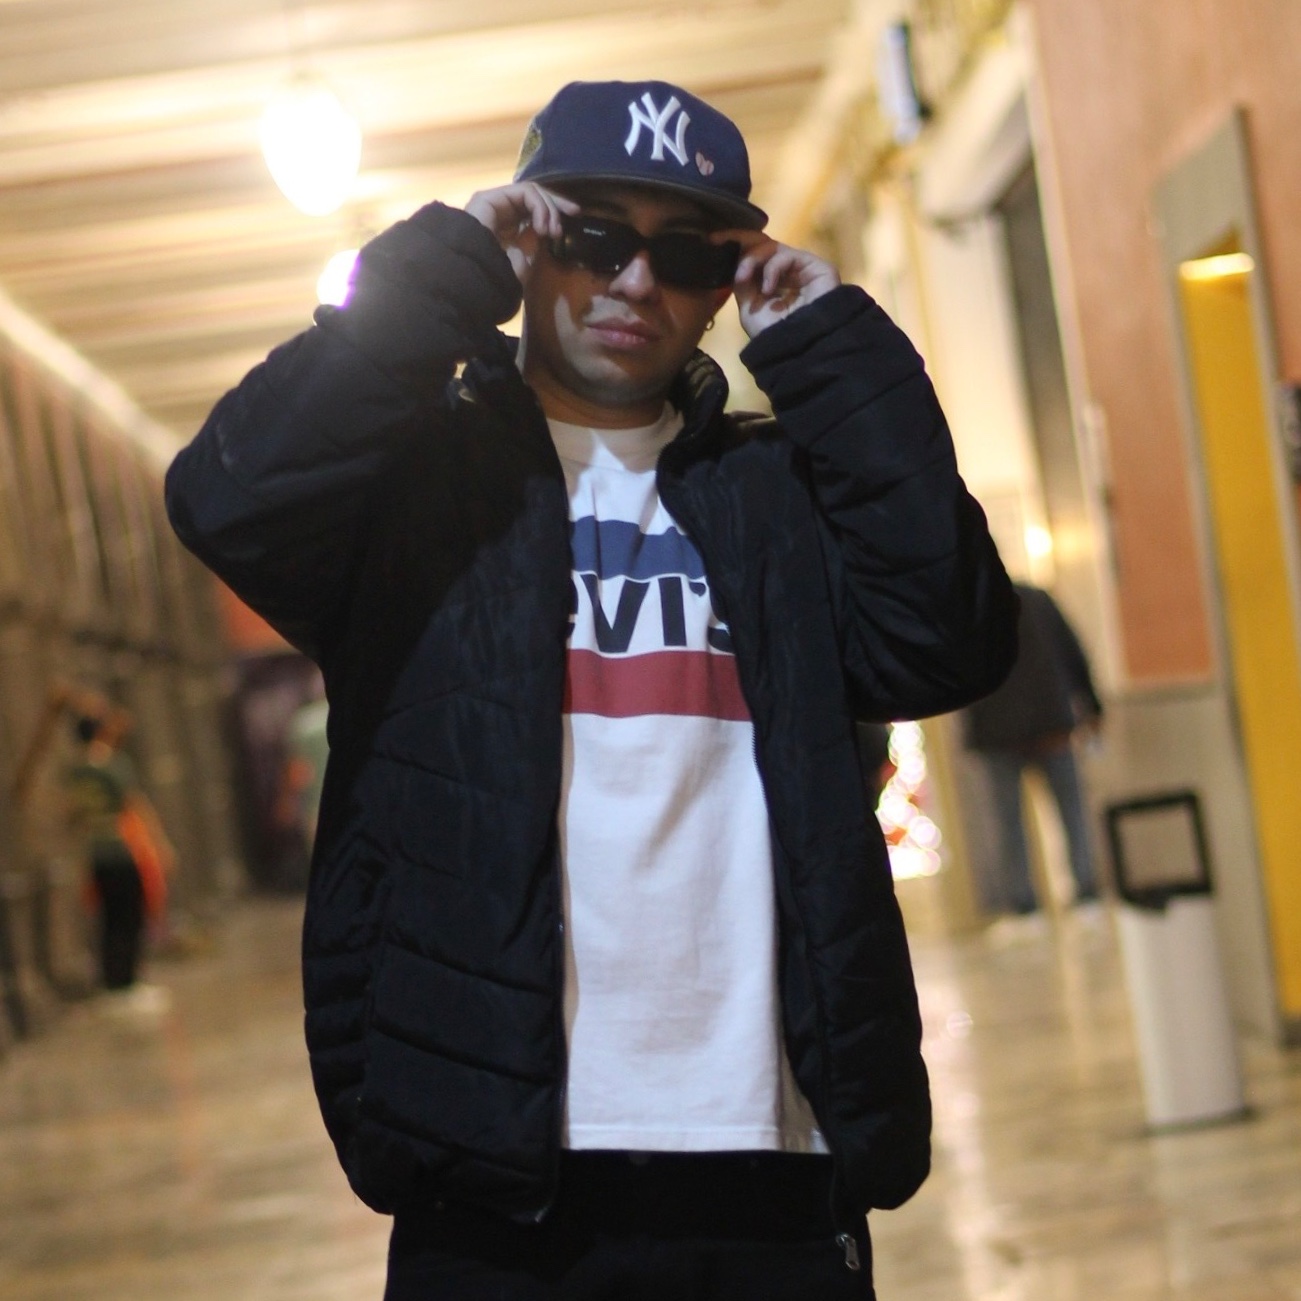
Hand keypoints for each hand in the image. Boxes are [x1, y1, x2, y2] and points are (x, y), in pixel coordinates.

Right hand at [464, 183, 578, 285]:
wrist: (478, 276)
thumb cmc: (500, 275)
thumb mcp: (526, 258)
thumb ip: (535, 240)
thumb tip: (547, 226)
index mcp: (509, 227)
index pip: (534, 209)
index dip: (555, 211)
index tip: (574, 217)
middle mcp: (502, 211)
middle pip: (535, 196)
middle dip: (557, 203)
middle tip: (573, 212)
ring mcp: (495, 202)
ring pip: (532, 192)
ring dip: (549, 209)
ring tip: (553, 231)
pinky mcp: (491, 197)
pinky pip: (524, 192)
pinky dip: (539, 206)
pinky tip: (542, 226)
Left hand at [722, 231, 839, 338]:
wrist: (799, 350)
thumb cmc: (773, 334)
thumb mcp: (749, 308)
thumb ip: (742, 282)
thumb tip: (733, 259)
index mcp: (769, 281)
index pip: (752, 255)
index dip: (734, 245)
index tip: (712, 240)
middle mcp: (785, 272)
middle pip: (762, 244)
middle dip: (740, 243)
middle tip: (720, 242)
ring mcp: (800, 267)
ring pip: (772, 247)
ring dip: (751, 258)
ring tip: (743, 277)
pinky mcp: (815, 266)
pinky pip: (786, 256)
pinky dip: (771, 268)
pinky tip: (767, 289)